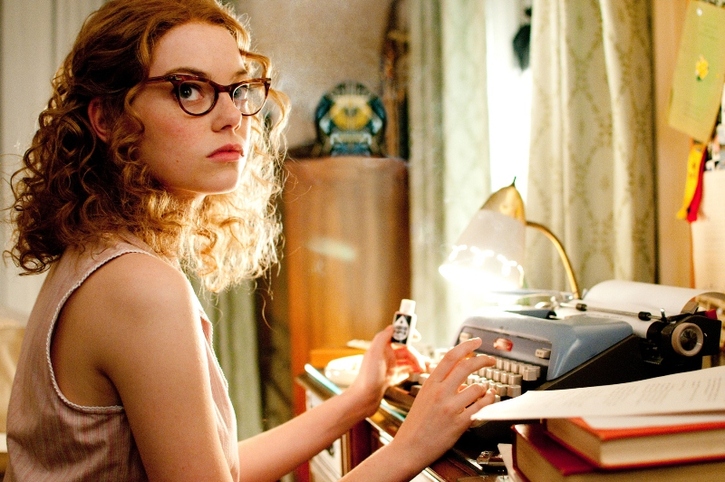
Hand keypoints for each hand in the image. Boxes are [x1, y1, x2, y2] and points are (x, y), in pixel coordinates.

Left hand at [346, 326, 423, 415]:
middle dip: (415, 355)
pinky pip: (404, 371)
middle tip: (422, 365)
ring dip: (415, 363)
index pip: (397, 336)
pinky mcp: (389, 378)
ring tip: (422, 370)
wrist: (363, 399)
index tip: (418, 337)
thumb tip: (392, 326)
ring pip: (406, 361)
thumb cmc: (367, 378)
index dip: (407, 335)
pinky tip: (416, 374)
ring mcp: (387, 368)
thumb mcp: (374, 354)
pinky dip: (411, 371)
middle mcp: (384, 357)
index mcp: (381, 348)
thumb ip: (382, 338)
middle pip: (405, 351)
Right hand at [389, 338, 495, 467]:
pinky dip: (489, 400)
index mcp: (430, 383)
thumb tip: (461, 377)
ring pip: (478, 387)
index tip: (476, 341)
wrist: (408, 448)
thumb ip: (439, 385)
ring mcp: (450, 407)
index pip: (450, 357)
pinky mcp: (459, 423)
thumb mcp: (423, 397)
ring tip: (487, 389)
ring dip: (486, 387)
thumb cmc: (415, 424)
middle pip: (467, 366)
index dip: (466, 346)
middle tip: (491, 359)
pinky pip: (481, 407)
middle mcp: (440, 392)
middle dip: (483, 359)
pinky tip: (489, 398)